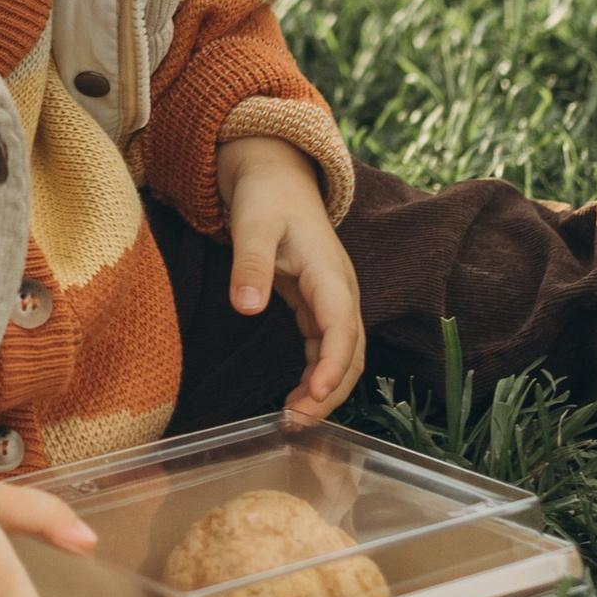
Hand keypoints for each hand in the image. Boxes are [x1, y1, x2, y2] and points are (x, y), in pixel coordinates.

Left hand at [214, 134, 363, 426]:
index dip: (332, 366)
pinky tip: (296, 398)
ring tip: (294, 421)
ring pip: (343, 356)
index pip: (342, 329)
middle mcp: (340, 291)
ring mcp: (333, 299)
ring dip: (325, 390)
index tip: (312, 395)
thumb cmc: (266, 196)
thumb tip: (245, 306)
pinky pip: (327, 348)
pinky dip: (317, 376)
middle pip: (351, 352)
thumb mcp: (253, 223)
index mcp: (330, 273)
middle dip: (330, 392)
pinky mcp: (319, 304)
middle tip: (295, 423)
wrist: (275, 173)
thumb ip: (250, 264)